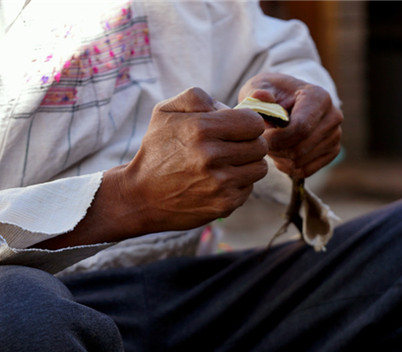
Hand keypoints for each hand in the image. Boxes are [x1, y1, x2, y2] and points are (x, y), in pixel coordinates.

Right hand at [37, 87, 267, 248]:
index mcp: (200, 129)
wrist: (141, 197)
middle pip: (260, 145)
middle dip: (249, 143)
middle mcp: (211, 156)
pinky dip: (238, 184)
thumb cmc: (157, 149)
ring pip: (260, 168)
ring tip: (227, 164)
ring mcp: (219, 184)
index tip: (237, 128)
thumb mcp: (165, 111)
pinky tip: (219, 182)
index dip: (248, 123)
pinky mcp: (223, 204)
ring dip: (247, 164)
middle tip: (232, 147)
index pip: (254, 122)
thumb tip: (230, 108)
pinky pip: (249, 188)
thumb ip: (198, 97)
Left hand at [238, 72, 342, 178]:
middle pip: (299, 149)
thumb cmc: (273, 93)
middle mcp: (333, 117)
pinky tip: (280, 152)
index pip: (300, 128)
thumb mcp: (262, 86)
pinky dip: (287, 166)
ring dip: (279, 158)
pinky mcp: (332, 151)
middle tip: (262, 141)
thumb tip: (261, 96)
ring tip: (272, 144)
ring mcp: (335, 136)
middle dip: (275, 149)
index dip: (276, 139)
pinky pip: (305, 170)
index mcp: (319, 97)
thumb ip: (258, 93)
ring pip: (300, 162)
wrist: (290, 100)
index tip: (260, 137)